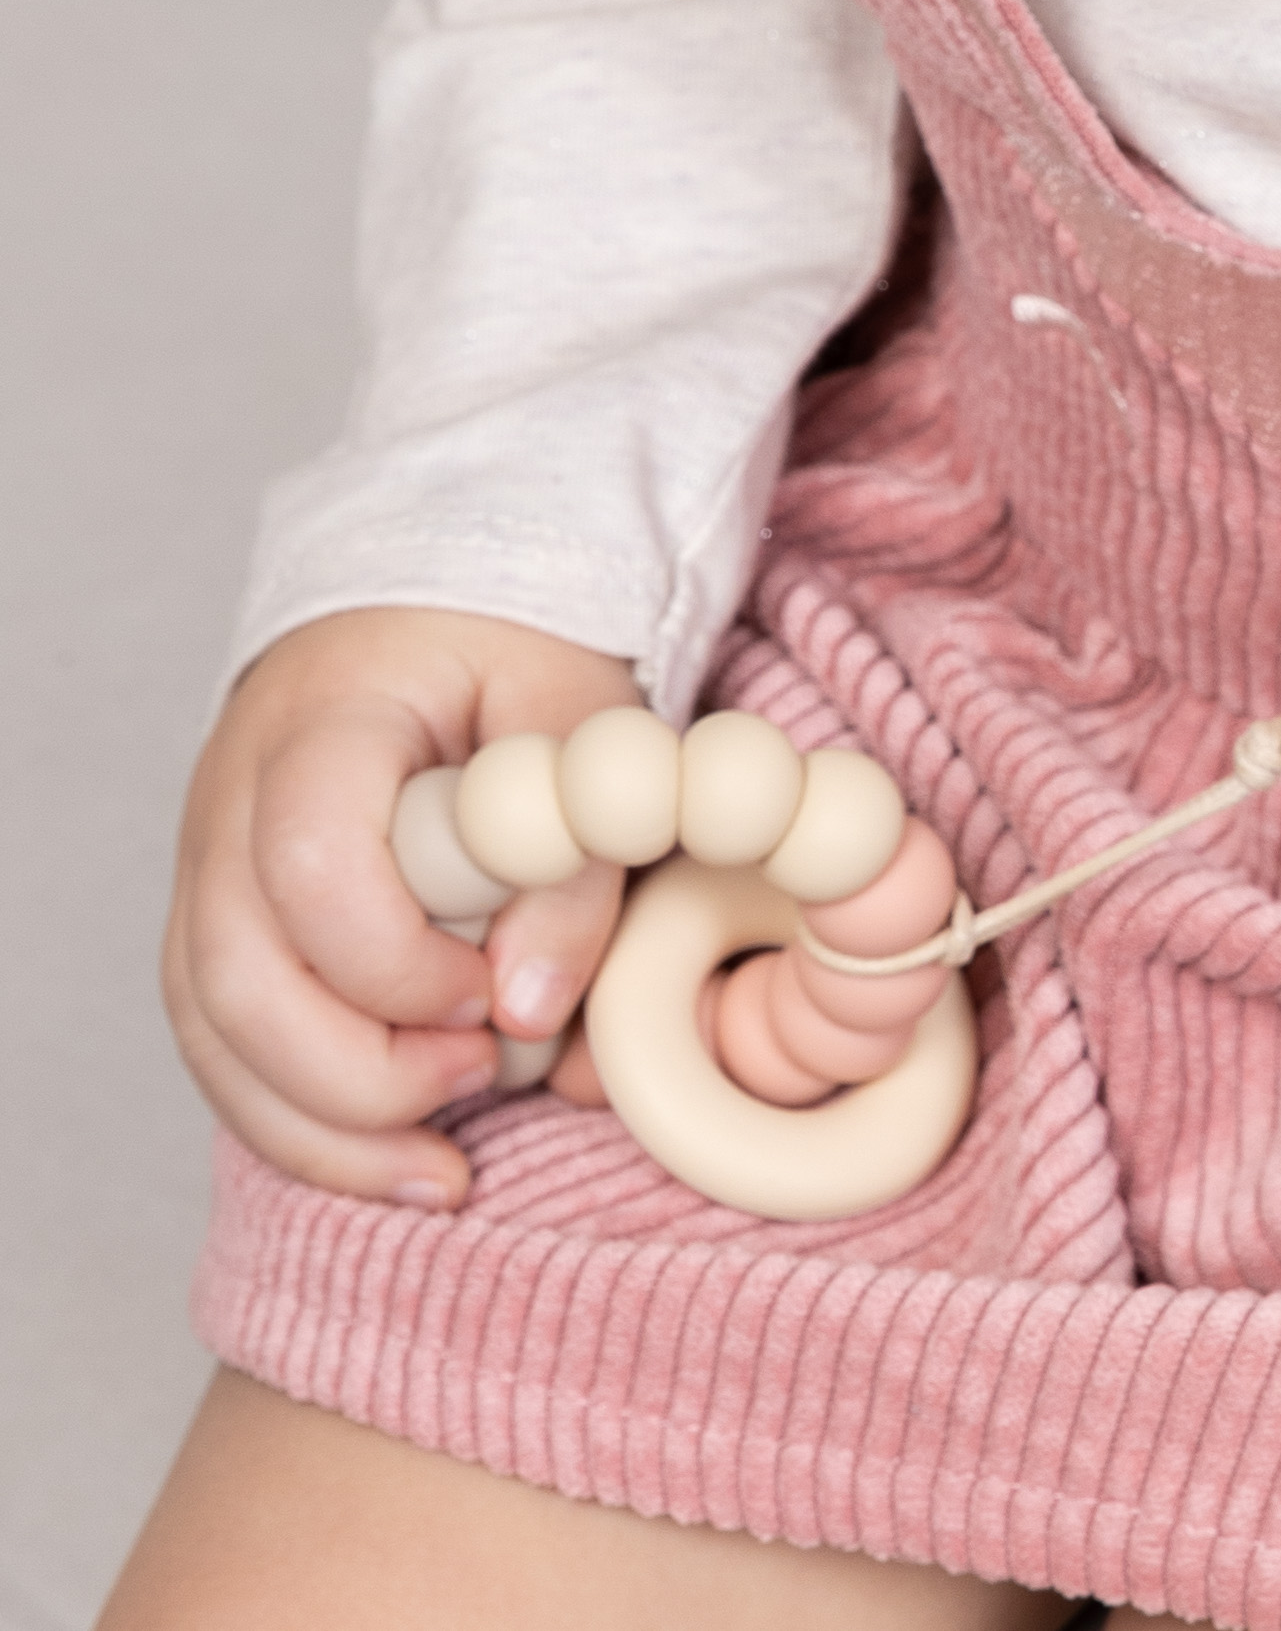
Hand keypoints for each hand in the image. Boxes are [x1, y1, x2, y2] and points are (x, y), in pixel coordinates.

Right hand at [165, 606, 639, 1207]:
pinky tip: (396, 1154)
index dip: (395, 961)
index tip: (493, 990)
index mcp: (320, 726)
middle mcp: (232, 804)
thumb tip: (533, 1009)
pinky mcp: (218, 926)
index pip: (309, 864)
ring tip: (444, 1164)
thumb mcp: (576, 710)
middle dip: (355, 1075)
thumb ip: (573, 848)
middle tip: (480, 1074)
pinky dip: (302, 1123)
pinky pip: (223, 1052)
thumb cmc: (506, 650)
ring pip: (212, 1038)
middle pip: (235, 980)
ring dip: (323, 1129)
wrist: (422, 612)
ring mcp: (208, 870)